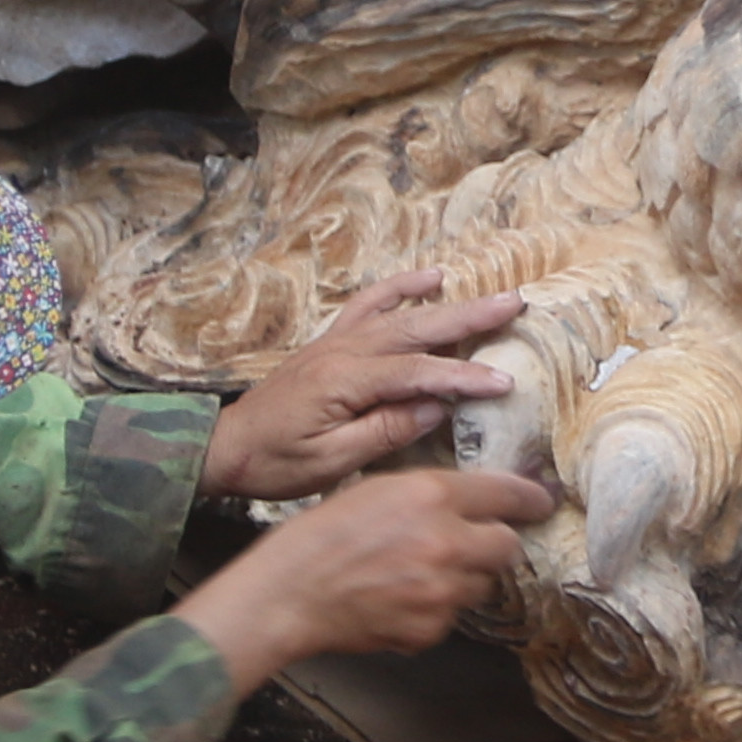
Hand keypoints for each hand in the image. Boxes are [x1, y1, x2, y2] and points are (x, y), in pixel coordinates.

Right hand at [176, 463, 551, 684]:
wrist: (288, 595)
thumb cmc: (320, 537)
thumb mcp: (377, 489)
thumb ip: (433, 493)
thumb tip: (476, 500)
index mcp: (430, 495)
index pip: (505, 492)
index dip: (529, 496)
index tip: (541, 500)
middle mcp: (445, 541)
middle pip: (507, 545)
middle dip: (494, 543)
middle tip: (468, 543)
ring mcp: (440, 591)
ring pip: (482, 584)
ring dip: (463, 578)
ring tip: (417, 572)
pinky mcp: (430, 628)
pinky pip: (452, 616)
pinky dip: (435, 609)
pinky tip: (399, 598)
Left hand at [202, 270, 523, 502]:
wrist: (226, 448)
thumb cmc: (275, 463)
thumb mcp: (330, 462)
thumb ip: (384, 432)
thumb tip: (435, 407)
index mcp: (344, 382)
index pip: (417, 374)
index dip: (463, 377)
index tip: (504, 382)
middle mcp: (343, 351)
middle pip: (418, 329)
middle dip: (470, 318)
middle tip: (515, 305)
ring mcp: (337, 342)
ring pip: (402, 314)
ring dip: (449, 303)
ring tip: (492, 294)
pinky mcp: (331, 342)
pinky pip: (370, 304)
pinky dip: (400, 288)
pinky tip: (430, 279)